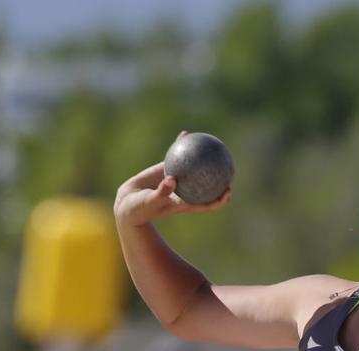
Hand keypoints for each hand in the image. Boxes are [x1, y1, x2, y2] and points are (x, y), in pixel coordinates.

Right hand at [114, 131, 231, 226]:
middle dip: (222, 178)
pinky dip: (181, 146)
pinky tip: (185, 134)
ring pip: (195, 168)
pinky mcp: (166, 168)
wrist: (127, 203)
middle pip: (208, 185)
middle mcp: (185, 191)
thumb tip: (172, 180)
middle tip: (231, 168)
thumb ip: (162, 192)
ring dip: (205, 159)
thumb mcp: (151, 202)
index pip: (208, 203)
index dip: (221, 199)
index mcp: (185, 203)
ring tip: (214, 146)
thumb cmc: (140, 208)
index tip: (229, 191)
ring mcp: (177, 179)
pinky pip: (177, 156)